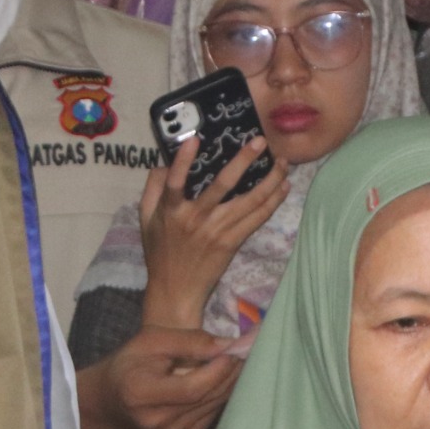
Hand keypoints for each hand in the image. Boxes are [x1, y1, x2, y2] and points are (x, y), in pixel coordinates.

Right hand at [80, 326, 244, 428]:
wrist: (110, 401)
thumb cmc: (129, 363)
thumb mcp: (151, 341)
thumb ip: (189, 341)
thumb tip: (228, 344)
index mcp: (142, 394)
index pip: (192, 388)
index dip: (218, 370)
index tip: (236, 349)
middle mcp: (157, 421)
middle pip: (207, 398)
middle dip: (231, 373)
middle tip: (248, 350)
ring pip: (214, 407)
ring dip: (232, 384)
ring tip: (242, 360)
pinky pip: (212, 415)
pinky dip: (223, 396)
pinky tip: (229, 379)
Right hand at [137, 132, 291, 329]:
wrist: (176, 289)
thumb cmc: (160, 252)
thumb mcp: (146, 219)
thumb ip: (152, 189)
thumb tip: (162, 163)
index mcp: (172, 210)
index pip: (176, 181)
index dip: (183, 160)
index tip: (196, 139)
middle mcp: (197, 217)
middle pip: (223, 184)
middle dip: (244, 160)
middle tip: (260, 141)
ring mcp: (218, 230)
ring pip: (249, 200)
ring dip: (270, 180)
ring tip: (282, 162)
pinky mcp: (233, 242)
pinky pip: (257, 218)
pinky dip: (273, 202)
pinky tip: (283, 187)